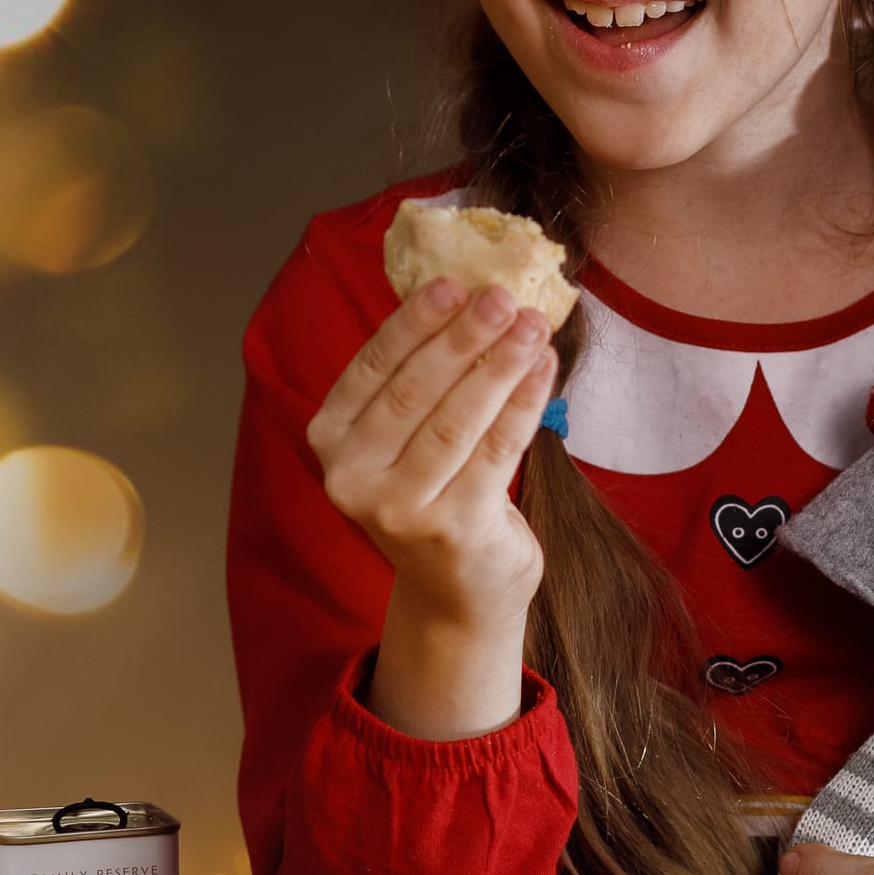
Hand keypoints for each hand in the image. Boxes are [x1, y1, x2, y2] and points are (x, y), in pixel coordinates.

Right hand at [308, 277, 557, 737]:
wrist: (458, 591)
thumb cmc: (436, 494)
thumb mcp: (406, 437)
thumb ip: (419, 377)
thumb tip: (468, 294)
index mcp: (330, 440)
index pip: (371, 368)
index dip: (412, 322)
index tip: (452, 283)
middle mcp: (351, 477)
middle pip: (415, 390)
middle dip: (463, 337)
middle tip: (503, 296)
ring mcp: (398, 509)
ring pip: (457, 420)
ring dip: (500, 365)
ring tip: (533, 326)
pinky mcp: (450, 530)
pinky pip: (495, 452)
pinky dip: (523, 404)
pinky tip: (544, 369)